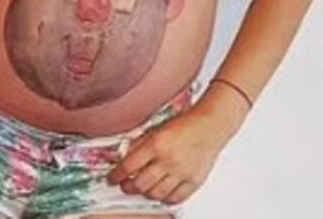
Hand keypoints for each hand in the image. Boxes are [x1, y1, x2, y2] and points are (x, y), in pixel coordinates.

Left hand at [107, 86, 248, 205]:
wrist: (210, 125)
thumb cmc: (185, 124)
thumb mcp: (157, 128)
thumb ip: (140, 143)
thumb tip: (124, 156)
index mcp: (156, 144)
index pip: (128, 166)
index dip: (116, 175)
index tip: (113, 178)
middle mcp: (168, 160)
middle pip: (140, 184)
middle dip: (128, 187)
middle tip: (125, 186)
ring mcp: (182, 172)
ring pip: (156, 194)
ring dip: (145, 194)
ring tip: (142, 189)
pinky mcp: (194, 181)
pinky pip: (175, 198)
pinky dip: (165, 199)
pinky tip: (161, 193)